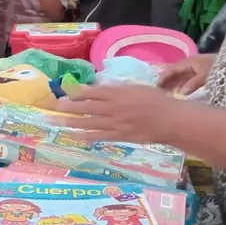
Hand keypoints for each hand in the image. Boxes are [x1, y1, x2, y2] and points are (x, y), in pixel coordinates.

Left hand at [56, 84, 176, 144]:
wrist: (171, 120)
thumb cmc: (156, 100)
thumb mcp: (136, 87)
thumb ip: (118, 89)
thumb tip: (101, 90)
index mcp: (118, 93)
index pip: (92, 92)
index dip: (77, 92)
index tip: (64, 91)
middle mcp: (114, 108)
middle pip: (86, 107)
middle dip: (68, 106)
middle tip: (54, 106)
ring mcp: (116, 123)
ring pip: (89, 122)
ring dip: (71, 122)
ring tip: (56, 121)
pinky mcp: (120, 136)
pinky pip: (100, 136)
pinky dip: (86, 136)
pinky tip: (74, 136)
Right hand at [157, 54, 215, 95]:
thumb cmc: (219, 69)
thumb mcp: (206, 76)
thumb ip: (192, 84)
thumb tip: (181, 92)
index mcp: (190, 62)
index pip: (172, 69)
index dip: (164, 77)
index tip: (156, 87)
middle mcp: (192, 63)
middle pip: (176, 72)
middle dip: (168, 80)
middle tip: (159, 91)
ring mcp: (198, 68)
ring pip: (182, 76)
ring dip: (175, 83)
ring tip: (168, 93)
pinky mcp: (204, 72)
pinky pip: (189, 78)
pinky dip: (183, 84)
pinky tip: (181, 91)